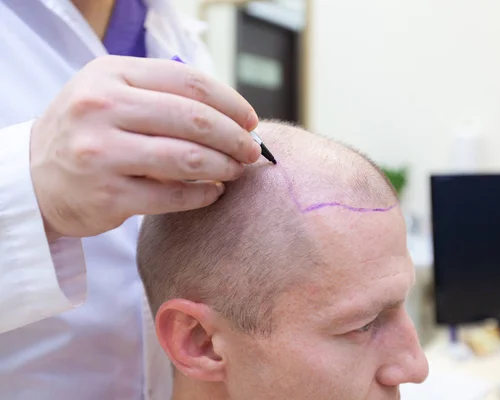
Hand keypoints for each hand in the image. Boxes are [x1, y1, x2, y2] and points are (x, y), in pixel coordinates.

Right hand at [30, 55, 260, 239]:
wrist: (35, 178)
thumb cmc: (89, 132)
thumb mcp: (112, 94)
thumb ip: (163, 95)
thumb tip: (232, 115)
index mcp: (110, 75)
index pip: (190, 82)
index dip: (230, 102)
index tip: (249, 120)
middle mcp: (102, 109)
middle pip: (195, 120)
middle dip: (236, 138)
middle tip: (252, 151)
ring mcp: (102, 154)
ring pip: (189, 159)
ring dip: (225, 167)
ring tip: (235, 171)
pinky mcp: (108, 196)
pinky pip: (174, 196)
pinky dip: (203, 195)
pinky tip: (212, 193)